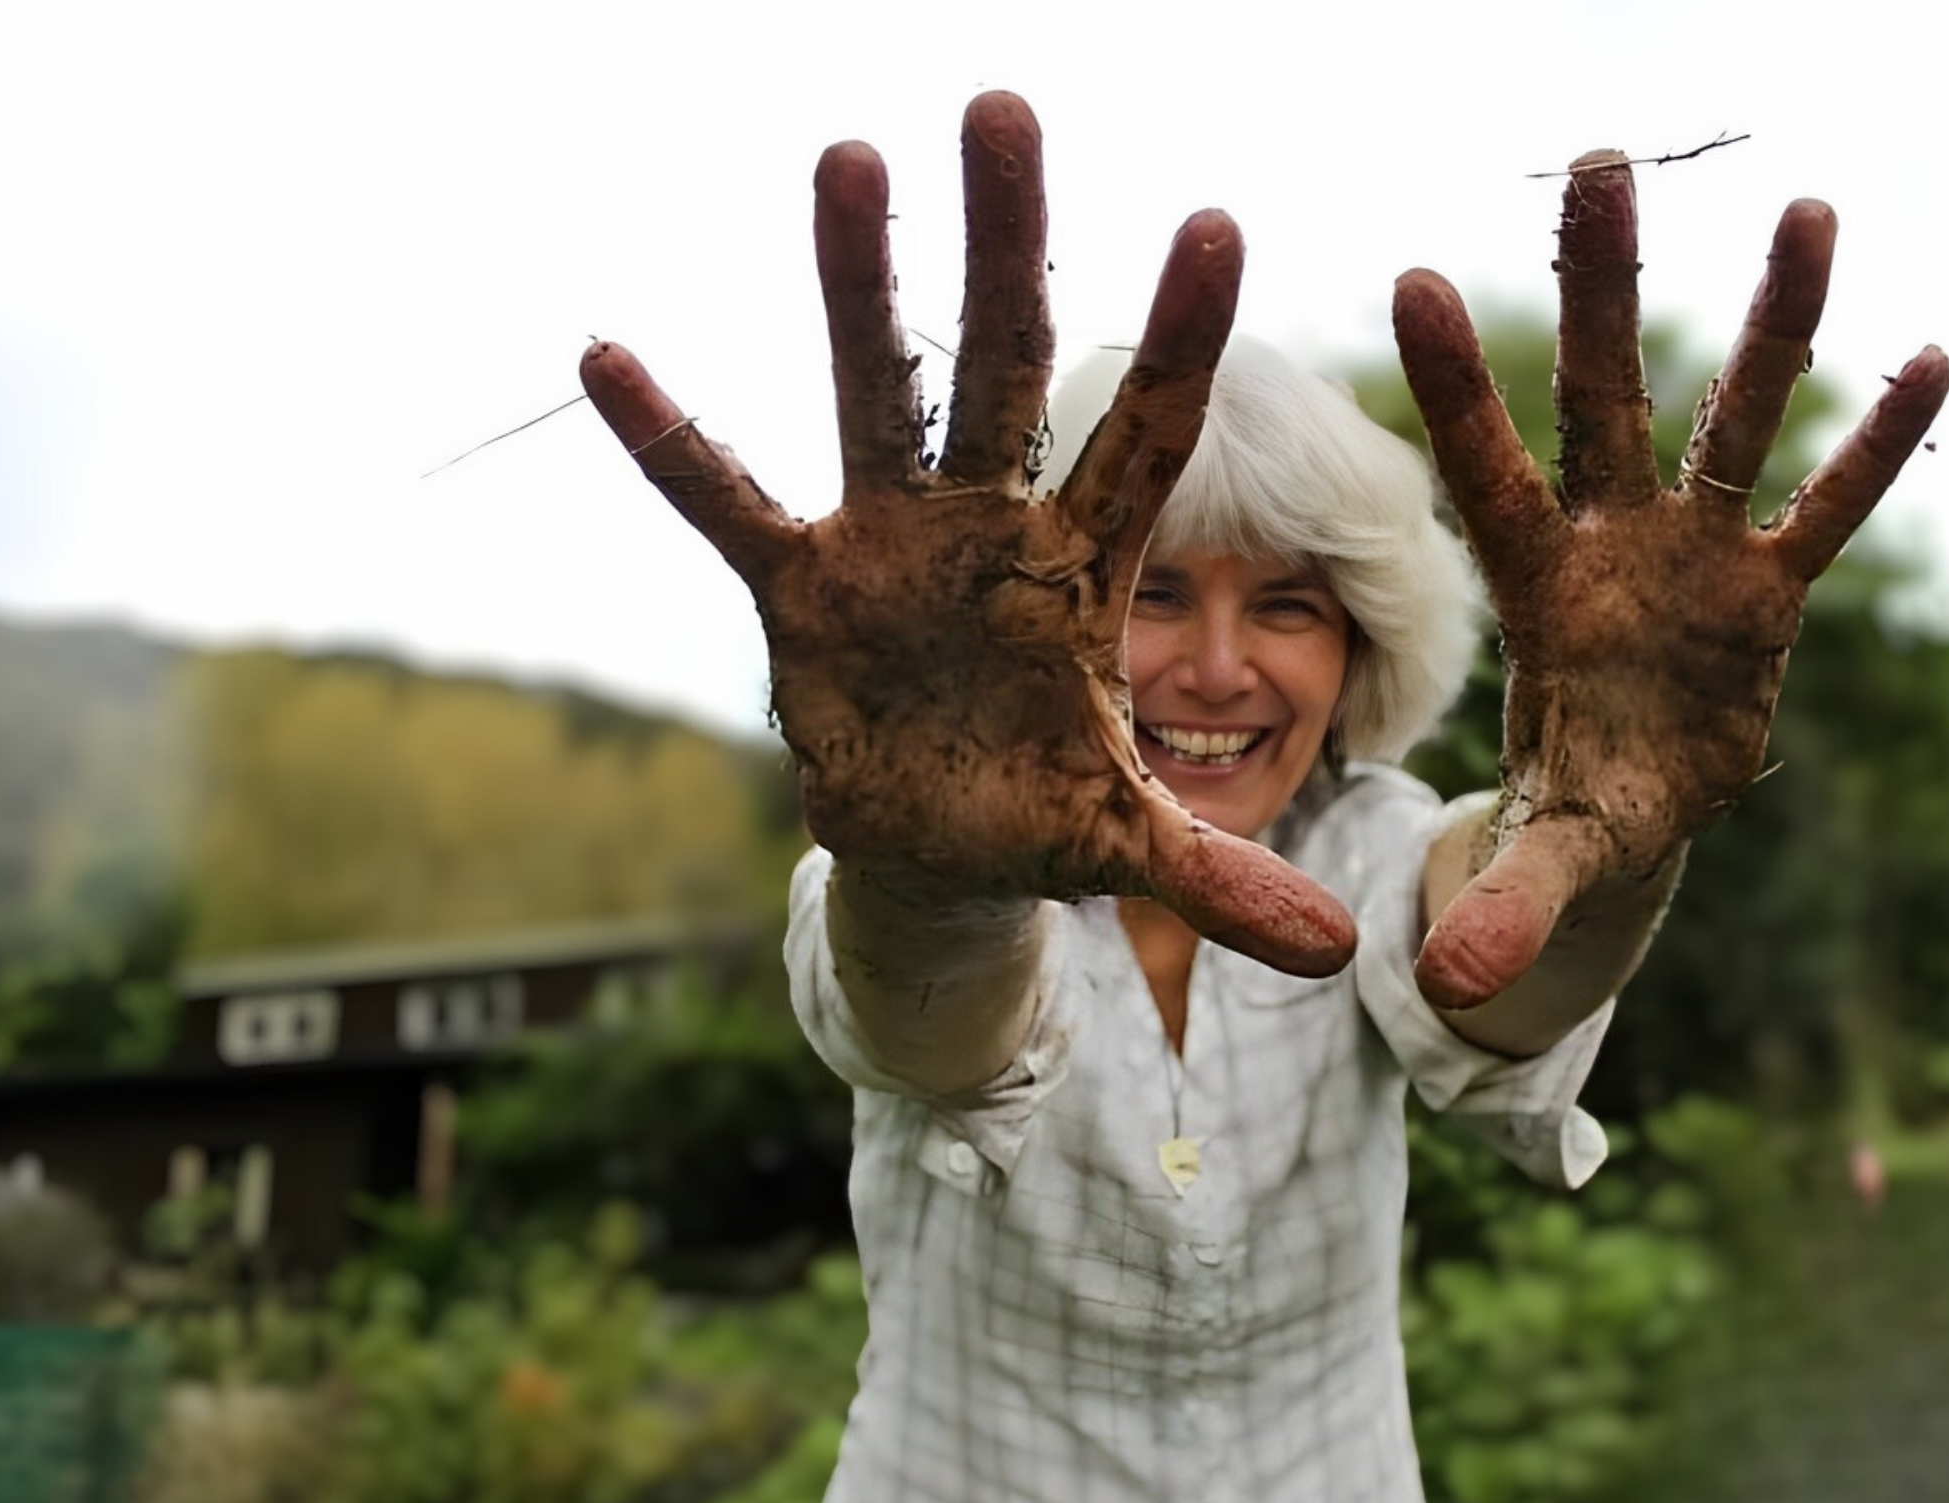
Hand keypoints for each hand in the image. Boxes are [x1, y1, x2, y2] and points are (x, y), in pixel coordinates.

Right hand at [580, 93, 1353, 977]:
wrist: (936, 847)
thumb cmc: (1041, 821)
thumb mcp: (1128, 847)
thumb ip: (1223, 877)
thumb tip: (1341, 950)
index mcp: (1082, 574)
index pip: (1146, 441)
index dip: (1182, 341)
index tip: (1220, 222)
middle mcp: (989, 529)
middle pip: (1005, 367)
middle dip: (1004, 245)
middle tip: (1004, 107)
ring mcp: (889, 546)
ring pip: (873, 397)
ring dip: (855, 287)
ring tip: (849, 157)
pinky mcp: (799, 588)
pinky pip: (727, 503)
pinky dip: (672, 443)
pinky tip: (607, 354)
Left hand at [1394, 151, 1948, 1009]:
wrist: (1639, 798)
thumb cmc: (1579, 801)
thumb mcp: (1553, 852)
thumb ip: (1512, 900)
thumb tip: (1459, 988)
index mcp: (1540, 587)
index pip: (1490, 474)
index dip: (1462, 390)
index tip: (1414, 278)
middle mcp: (1617, 542)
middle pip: (1608, 399)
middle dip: (1605, 289)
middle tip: (1601, 162)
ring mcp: (1700, 554)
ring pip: (1737, 420)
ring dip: (1774, 326)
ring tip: (1809, 211)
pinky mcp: (1774, 588)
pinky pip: (1830, 506)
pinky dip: (1872, 447)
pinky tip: (1928, 360)